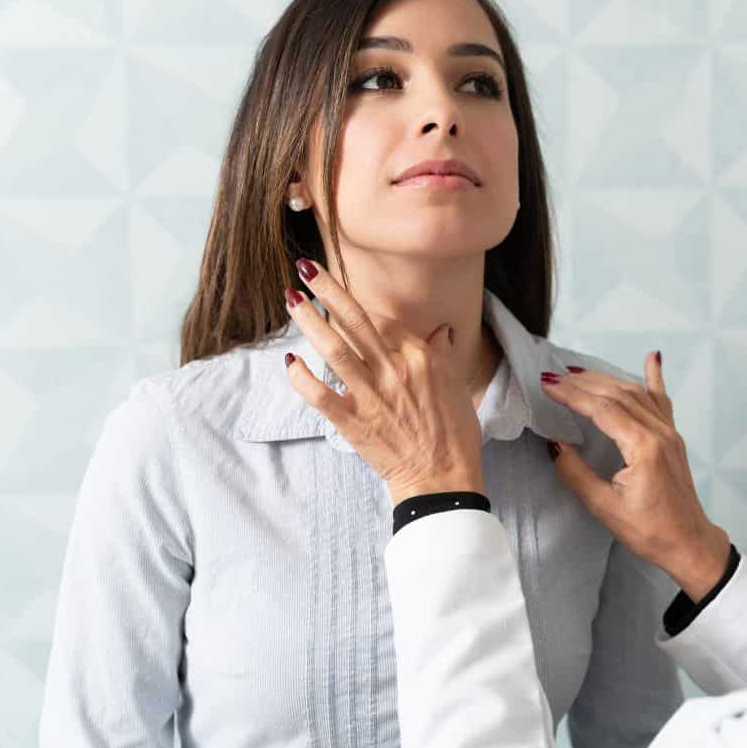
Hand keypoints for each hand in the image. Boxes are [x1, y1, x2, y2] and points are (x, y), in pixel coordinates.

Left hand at [281, 260, 483, 503]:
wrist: (442, 480)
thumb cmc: (454, 436)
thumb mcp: (456, 388)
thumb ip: (441, 356)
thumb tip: (440, 332)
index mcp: (420, 359)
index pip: (384, 320)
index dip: (359, 303)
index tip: (339, 289)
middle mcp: (393, 371)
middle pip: (355, 321)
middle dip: (328, 290)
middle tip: (304, 267)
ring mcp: (370, 396)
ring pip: (333, 348)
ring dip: (309, 321)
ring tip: (291, 299)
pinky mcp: (352, 421)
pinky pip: (319, 394)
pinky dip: (301, 376)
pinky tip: (290, 360)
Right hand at [542, 355, 732, 600]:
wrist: (689, 544)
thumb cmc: (648, 531)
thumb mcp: (603, 507)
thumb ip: (575, 472)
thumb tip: (554, 444)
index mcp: (643, 447)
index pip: (602, 409)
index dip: (572, 394)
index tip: (547, 384)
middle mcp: (659, 432)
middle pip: (617, 394)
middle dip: (582, 382)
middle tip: (553, 377)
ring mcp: (669, 432)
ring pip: (635, 392)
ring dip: (605, 379)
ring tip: (577, 372)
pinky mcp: (673, 437)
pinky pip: (661, 400)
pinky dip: (654, 377)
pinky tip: (652, 358)